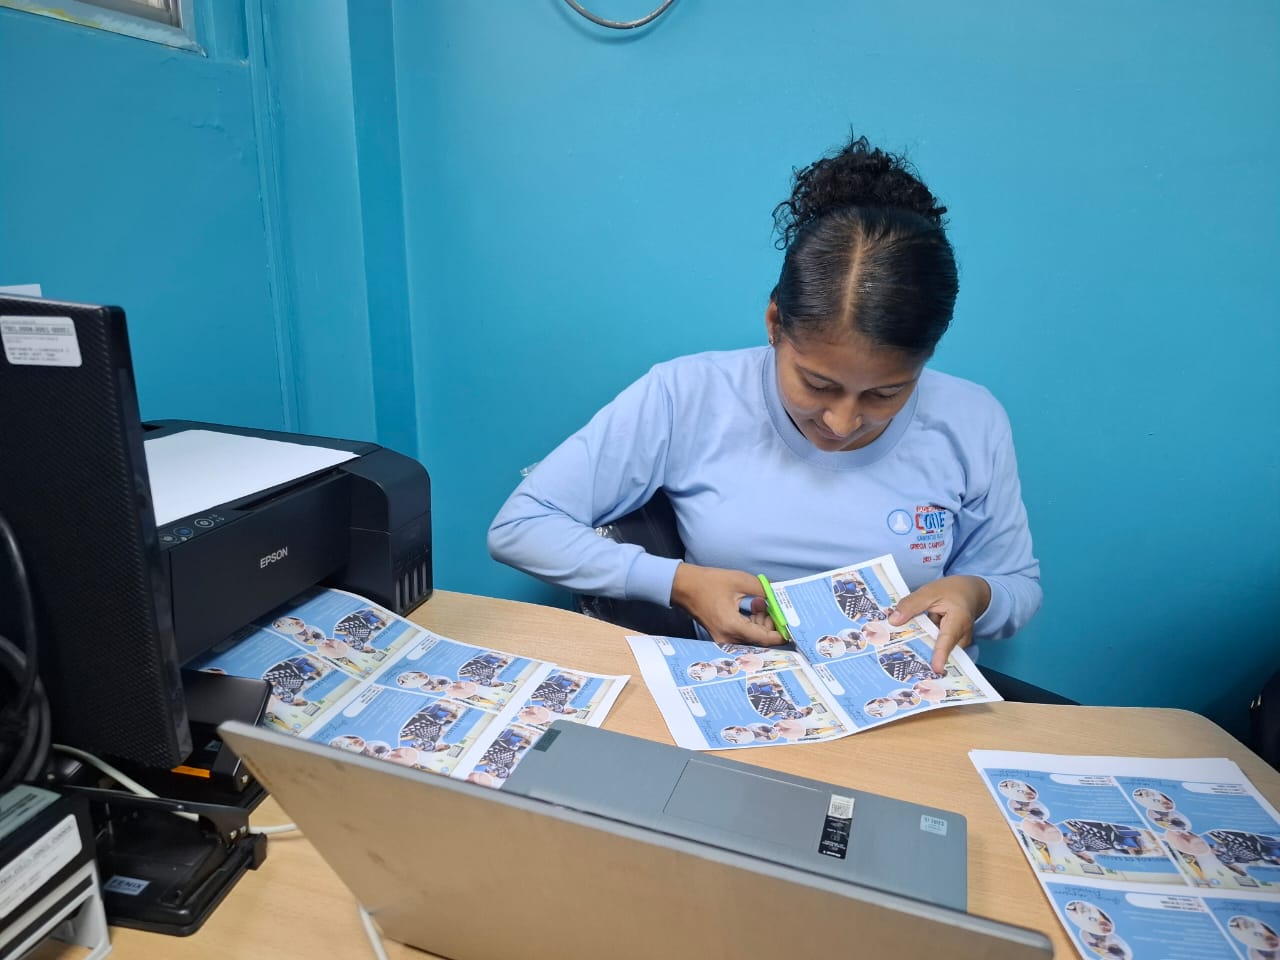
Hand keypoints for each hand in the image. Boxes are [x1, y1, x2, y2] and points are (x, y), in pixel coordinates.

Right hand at [670, 563, 785, 647]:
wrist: (683, 587)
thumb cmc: (708, 582)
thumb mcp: (740, 581)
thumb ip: (764, 591)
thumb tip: (779, 597)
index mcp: (732, 626)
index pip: (765, 638)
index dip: (780, 633)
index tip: (791, 625)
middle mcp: (728, 638)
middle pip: (760, 639)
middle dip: (769, 623)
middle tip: (769, 605)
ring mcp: (723, 639)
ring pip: (752, 638)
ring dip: (760, 623)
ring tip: (758, 603)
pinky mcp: (721, 636)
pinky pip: (743, 635)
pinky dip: (751, 624)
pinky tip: (751, 608)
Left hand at [887, 575, 990, 673]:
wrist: (970, 593)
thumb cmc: (952, 591)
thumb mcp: (929, 592)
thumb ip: (911, 605)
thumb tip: (893, 621)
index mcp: (958, 620)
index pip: (948, 640)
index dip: (941, 655)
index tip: (936, 669)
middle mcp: (961, 636)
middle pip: (939, 649)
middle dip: (920, 654)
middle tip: (896, 658)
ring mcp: (957, 643)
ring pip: (935, 649)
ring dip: (918, 647)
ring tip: (896, 649)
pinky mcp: (951, 644)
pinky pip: (935, 646)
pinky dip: (922, 643)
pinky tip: (906, 641)